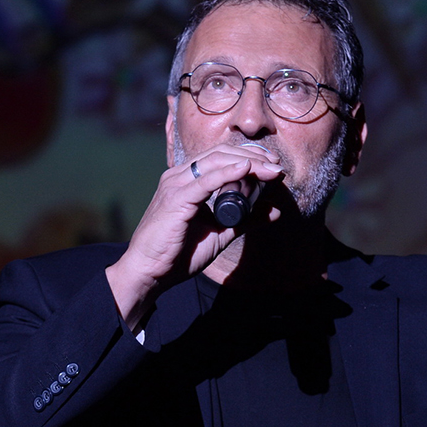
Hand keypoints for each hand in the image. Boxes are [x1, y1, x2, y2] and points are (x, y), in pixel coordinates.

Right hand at [105, 145, 284, 329]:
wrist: (150, 272)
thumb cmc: (179, 253)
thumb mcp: (220, 233)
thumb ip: (244, 219)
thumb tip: (273, 211)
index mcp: (186, 180)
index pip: (220, 157)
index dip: (248, 156)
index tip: (272, 164)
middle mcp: (178, 176)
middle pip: (220, 155)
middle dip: (252, 156)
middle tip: (276, 166)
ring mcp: (175, 185)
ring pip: (215, 162)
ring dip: (246, 163)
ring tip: (270, 169)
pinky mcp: (175, 200)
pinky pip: (204, 182)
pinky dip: (226, 173)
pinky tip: (245, 169)